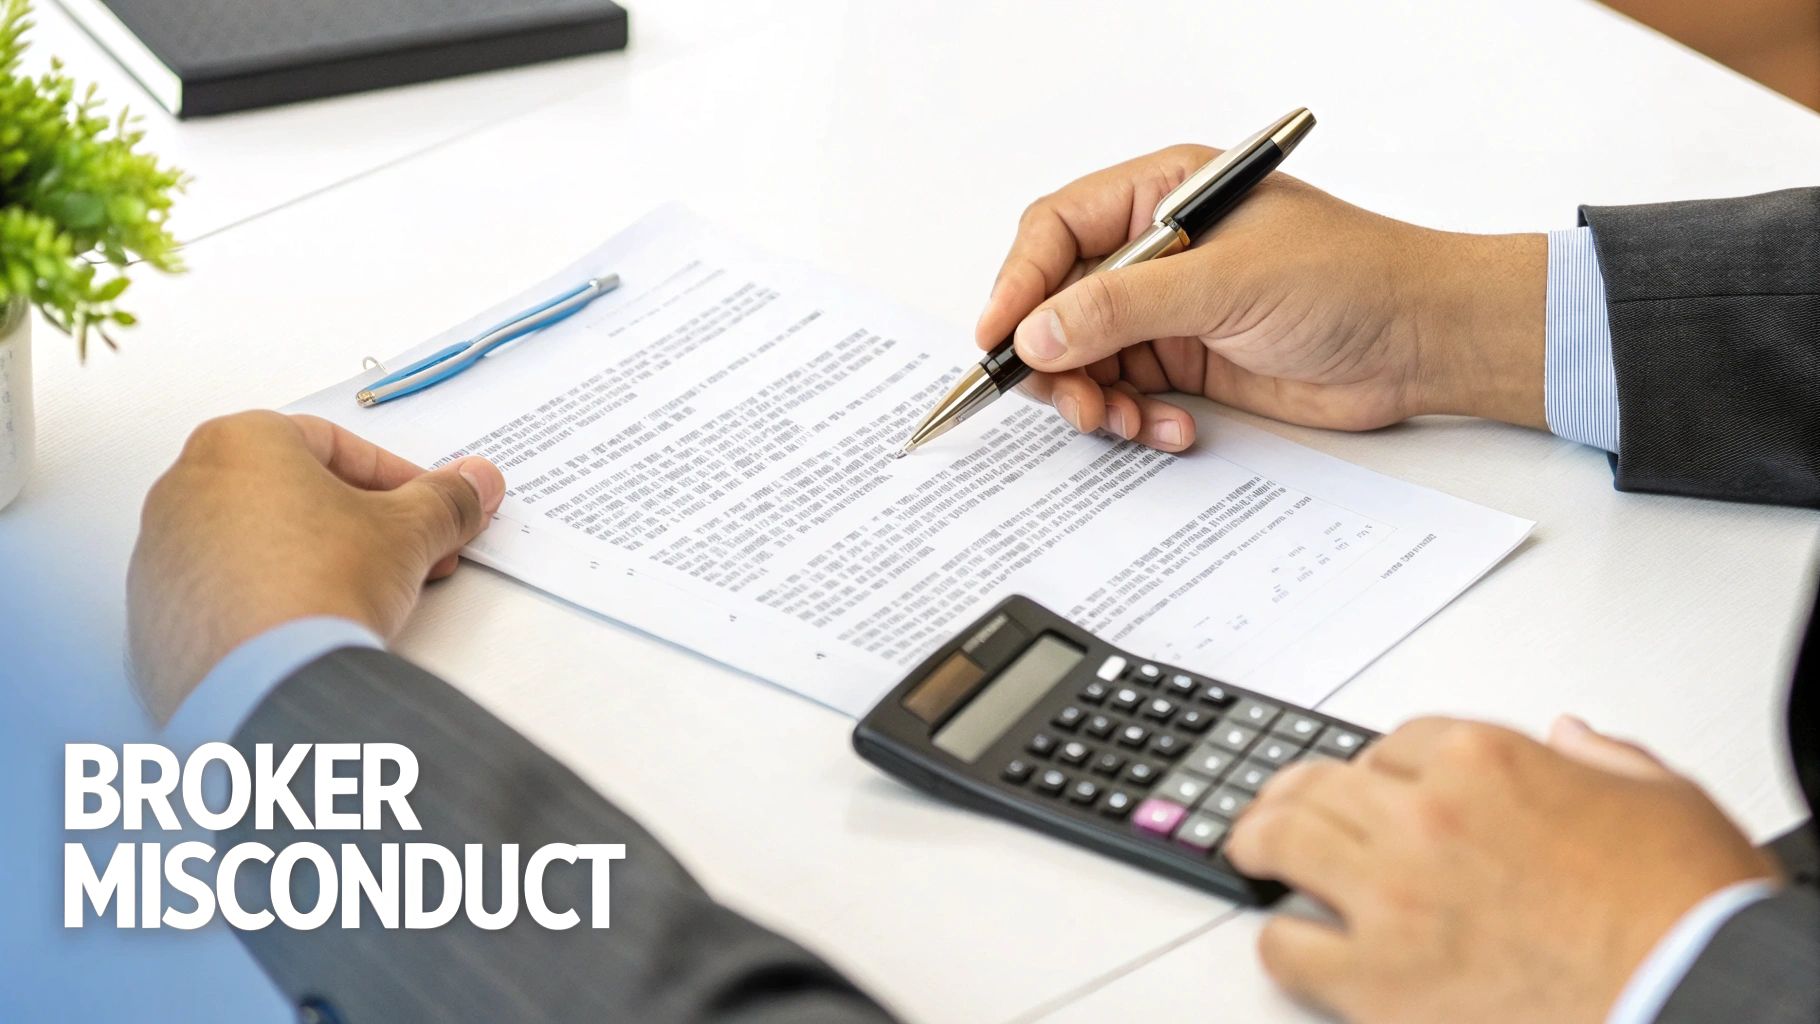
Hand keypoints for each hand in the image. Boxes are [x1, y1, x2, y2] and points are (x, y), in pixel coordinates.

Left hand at [128, 411, 505, 721]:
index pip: (335, 443)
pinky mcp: (156, 614)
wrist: (268, 683)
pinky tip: (312, 628)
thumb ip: (445, 500)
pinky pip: (224, 591)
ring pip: (256, 540)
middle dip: (360, 521)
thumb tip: (473, 484)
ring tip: (363, 596)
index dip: (396, 478)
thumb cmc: (319, 586)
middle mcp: (185, 486)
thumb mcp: (409, 532)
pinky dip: (270, 599)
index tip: (427, 507)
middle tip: (407, 553)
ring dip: (315, 558)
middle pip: (292, 489)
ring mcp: (162, 553)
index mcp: (238, 442)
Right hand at [976, 145, 1547, 449]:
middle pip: (1059, 302)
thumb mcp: (1228, 282)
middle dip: (1055, 356)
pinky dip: (1135, 421)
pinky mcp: (1189, 364)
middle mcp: (1157, 251)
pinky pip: (1128, 396)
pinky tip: (1171, 430)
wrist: (1423, 342)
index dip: (1018, 284)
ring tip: (1121, 423)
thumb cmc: (1354, 277)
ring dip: (1094, 398)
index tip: (999, 339)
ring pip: (1087, 358)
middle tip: (1067, 399)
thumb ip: (1126, 305)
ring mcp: (1171, 310)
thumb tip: (1040, 329)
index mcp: (1162, 196)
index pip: (1057, 231)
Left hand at [1224, 716, 1779, 1022]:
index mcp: (1486, 761)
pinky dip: (1280, 940)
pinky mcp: (1378, 980)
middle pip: (1319, 783)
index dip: (1382, 768)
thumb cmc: (1690, 916)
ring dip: (1259, 843)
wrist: (1695, 999)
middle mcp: (1425, 815)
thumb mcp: (1666, 799)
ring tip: (1250, 852)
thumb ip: (1605, 760)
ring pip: (1283, 842)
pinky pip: (1287, 945)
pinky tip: (1290, 941)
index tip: (1375, 786)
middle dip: (1292, 792)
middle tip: (1274, 808)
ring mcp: (1393, 895)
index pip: (1394, 743)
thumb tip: (1572, 739)